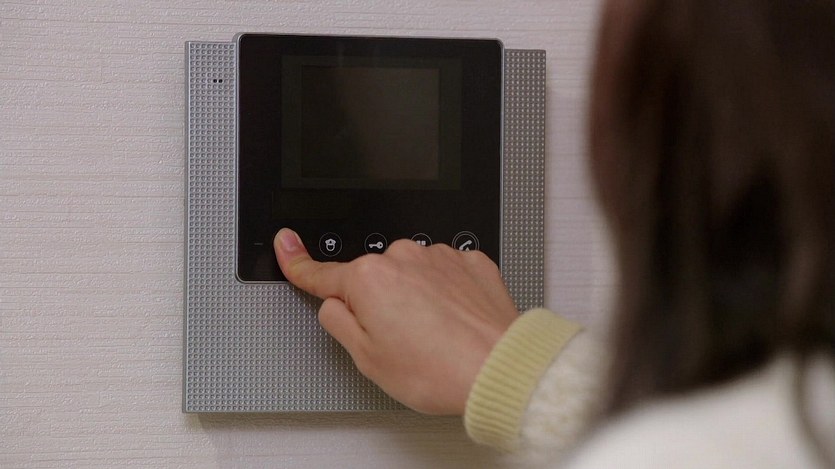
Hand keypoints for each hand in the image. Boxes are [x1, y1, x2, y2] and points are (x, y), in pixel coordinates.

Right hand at [274, 228, 518, 414]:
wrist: (499, 368)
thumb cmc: (438, 369)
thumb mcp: (367, 358)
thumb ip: (338, 322)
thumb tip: (334, 305)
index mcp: (368, 279)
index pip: (323, 273)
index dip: (298, 263)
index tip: (286, 245)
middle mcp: (402, 258)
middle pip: (372, 278)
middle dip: (377, 303)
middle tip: (398, 341)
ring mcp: (439, 256)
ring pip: (410, 275)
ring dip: (413, 298)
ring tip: (433, 336)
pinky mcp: (470, 262)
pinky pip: (443, 274)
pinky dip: (444, 294)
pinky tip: (453, 322)